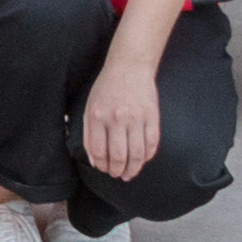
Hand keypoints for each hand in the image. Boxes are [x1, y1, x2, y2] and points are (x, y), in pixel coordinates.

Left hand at [82, 44, 166, 181]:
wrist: (129, 66)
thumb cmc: (106, 87)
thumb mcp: (90, 106)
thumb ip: (89, 134)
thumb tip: (95, 161)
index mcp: (98, 115)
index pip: (99, 151)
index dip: (102, 166)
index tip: (104, 169)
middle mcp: (117, 118)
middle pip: (118, 156)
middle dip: (117, 171)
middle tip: (117, 175)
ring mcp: (136, 118)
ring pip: (137, 154)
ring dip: (133, 169)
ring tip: (129, 173)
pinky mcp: (152, 117)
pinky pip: (152, 144)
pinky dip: (147, 157)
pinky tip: (142, 160)